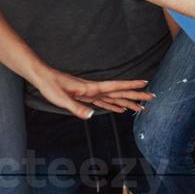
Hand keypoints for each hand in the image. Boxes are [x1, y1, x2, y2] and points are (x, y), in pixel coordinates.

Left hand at [33, 67, 155, 118]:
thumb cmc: (51, 86)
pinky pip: (105, 101)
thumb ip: (77, 107)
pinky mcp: (86, 96)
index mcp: (91, 88)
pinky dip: (114, 105)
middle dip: (135, 95)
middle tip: (151, 98)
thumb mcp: (62, 99)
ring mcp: (91, 93)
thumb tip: (92, 115)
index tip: (146, 84)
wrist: (43, 78)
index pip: (115, 87)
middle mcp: (94, 90)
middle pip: (119, 92)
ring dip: (128, 102)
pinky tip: (120, 109)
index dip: (131, 85)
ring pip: (114, 97)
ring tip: (140, 107)